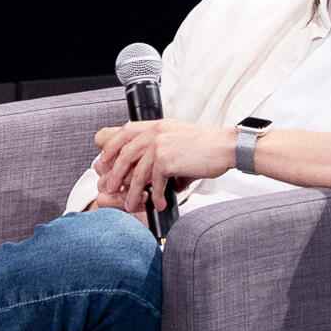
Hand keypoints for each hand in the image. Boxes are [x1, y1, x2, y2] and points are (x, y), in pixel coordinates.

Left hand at [89, 116, 240, 212]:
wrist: (225, 147)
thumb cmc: (206, 148)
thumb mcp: (179, 142)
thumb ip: (162, 155)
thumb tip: (153, 178)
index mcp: (157, 125)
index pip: (125, 131)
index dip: (112, 145)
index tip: (105, 159)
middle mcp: (156, 131)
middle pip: (125, 153)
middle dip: (115, 173)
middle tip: (109, 187)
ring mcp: (160, 144)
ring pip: (137, 172)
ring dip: (133, 192)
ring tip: (131, 204)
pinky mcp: (167, 159)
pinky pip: (155, 182)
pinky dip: (156, 196)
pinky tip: (159, 204)